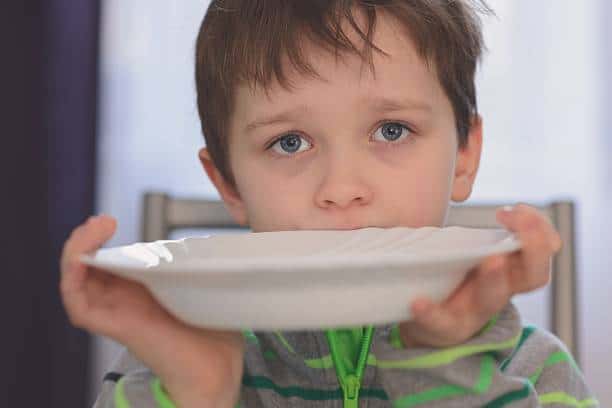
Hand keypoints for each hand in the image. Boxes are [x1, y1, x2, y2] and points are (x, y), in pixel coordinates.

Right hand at [60, 215, 243, 406]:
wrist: (217, 365)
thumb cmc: (212, 329)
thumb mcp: (199, 283)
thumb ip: (190, 262)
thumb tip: (197, 238)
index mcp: (138, 290)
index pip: (105, 262)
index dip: (99, 240)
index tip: (109, 222)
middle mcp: (121, 301)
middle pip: (86, 268)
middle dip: (85, 239)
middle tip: (103, 222)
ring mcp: (115, 313)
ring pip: (76, 282)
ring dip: (77, 251)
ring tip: (94, 230)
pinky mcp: (114, 327)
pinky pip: (79, 305)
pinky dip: (74, 279)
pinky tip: (84, 259)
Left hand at [398, 203, 562, 347]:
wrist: (425, 323)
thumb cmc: (452, 278)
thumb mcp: (469, 251)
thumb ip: (471, 225)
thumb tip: (456, 170)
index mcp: (508, 269)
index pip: (541, 250)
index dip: (539, 230)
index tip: (516, 208)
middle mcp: (499, 290)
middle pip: (532, 275)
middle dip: (532, 248)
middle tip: (516, 223)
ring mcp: (474, 311)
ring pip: (493, 299)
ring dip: (494, 278)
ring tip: (490, 260)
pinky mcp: (445, 328)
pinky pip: (441, 322)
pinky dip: (432, 312)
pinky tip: (418, 302)